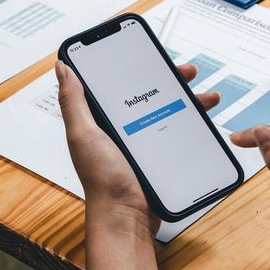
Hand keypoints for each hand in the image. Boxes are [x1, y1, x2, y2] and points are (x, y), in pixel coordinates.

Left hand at [55, 61, 219, 236]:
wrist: (127, 216)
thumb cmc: (102, 180)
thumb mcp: (84, 135)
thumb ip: (74, 103)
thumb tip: (63, 68)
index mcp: (102, 120)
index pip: (119, 84)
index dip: (134, 65)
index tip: (149, 52)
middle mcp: (123, 128)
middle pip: (149, 94)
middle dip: (170, 79)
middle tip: (187, 71)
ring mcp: (143, 142)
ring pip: (169, 111)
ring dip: (188, 100)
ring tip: (206, 96)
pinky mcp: (159, 155)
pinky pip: (178, 133)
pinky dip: (192, 124)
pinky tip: (204, 119)